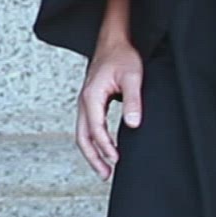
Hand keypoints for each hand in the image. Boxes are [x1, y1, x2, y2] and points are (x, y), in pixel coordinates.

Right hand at [76, 37, 141, 180]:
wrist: (112, 41)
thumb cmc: (122, 56)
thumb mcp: (133, 77)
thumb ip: (132, 101)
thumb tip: (133, 124)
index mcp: (91, 96)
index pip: (95, 128)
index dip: (105, 146)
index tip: (116, 159)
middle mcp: (84, 101)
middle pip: (82, 136)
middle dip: (92, 157)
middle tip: (105, 174)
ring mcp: (84, 102)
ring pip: (82, 133)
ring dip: (91, 152)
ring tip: (104, 169)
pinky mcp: (89, 103)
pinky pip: (86, 127)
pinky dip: (92, 141)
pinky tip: (103, 149)